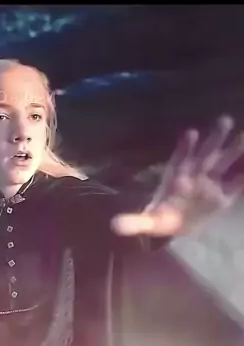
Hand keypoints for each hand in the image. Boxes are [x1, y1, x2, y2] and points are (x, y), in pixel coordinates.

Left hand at [111, 116, 243, 236]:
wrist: (177, 224)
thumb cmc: (163, 217)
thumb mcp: (149, 221)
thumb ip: (135, 222)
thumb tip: (114, 225)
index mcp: (177, 175)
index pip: (180, 157)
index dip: (184, 146)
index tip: (190, 133)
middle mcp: (195, 173)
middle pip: (206, 152)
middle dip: (215, 138)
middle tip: (224, 119)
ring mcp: (211, 182)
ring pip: (224, 161)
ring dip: (234, 148)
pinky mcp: (223, 195)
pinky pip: (237, 181)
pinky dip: (243, 173)